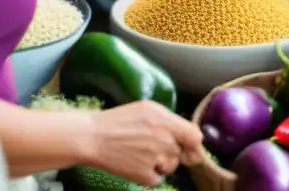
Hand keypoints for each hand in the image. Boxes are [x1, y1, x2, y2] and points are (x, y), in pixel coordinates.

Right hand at [84, 101, 203, 186]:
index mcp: (167, 122)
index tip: (189, 145)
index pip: (195, 137)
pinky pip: (157, 180)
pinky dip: (150, 175)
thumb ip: (172, 120)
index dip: (193, 143)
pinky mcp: (144, 176)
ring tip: (144, 155)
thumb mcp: (149, 109)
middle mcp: (165, 142)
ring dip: (162, 164)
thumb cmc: (120, 119)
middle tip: (154, 146)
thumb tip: (191, 135)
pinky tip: (138, 165)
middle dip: (173, 151)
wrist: (93, 137)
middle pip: (182, 153)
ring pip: (171, 167)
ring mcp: (155, 160)